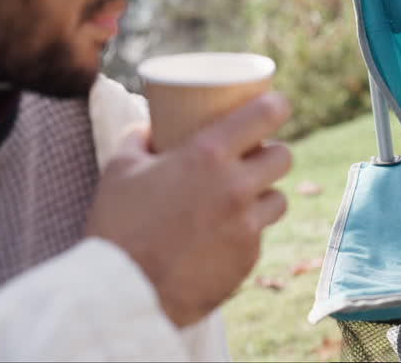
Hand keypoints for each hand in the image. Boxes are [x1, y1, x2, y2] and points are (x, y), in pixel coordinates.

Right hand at [83, 91, 292, 327]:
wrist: (122, 294)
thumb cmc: (117, 226)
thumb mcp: (120, 170)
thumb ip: (139, 139)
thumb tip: (149, 126)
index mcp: (208, 156)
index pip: (267, 114)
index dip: (275, 105)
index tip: (273, 105)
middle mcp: (236, 187)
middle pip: (283, 157)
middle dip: (269, 154)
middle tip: (250, 159)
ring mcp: (246, 226)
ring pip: (278, 199)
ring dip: (263, 196)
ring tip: (238, 200)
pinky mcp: (247, 260)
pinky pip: (258, 237)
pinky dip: (244, 234)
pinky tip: (218, 238)